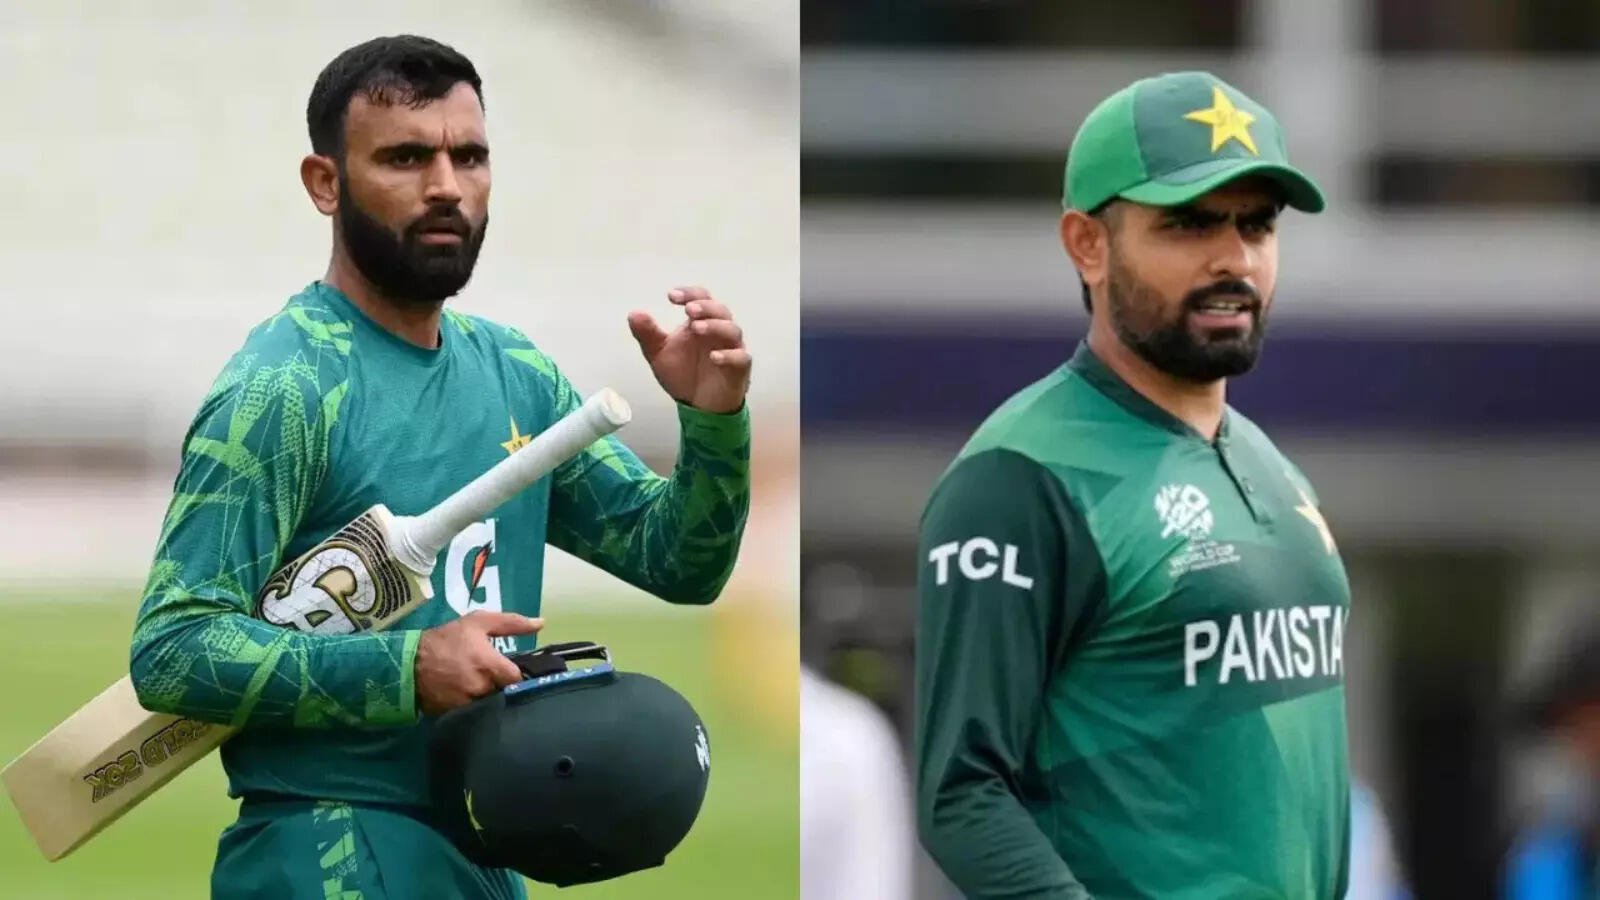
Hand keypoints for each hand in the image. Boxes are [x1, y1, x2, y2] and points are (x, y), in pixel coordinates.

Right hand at [415, 610, 543, 715]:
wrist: (408, 663)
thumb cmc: (446, 640)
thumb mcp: (477, 623)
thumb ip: (511, 623)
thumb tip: (541, 623)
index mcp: (490, 666)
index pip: (519, 678)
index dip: (520, 675)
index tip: (515, 670)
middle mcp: (482, 688)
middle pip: (507, 693)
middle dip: (505, 686)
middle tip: (497, 677)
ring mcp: (469, 705)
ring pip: (493, 704)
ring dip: (492, 697)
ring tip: (483, 686)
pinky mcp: (458, 715)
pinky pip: (477, 714)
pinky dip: (477, 706)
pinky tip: (472, 697)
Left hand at [627, 286, 751, 414]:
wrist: (697, 405)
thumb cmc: (682, 373)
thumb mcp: (658, 353)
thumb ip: (647, 334)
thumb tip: (633, 314)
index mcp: (700, 322)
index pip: (700, 298)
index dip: (689, 294)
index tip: (671, 296)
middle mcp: (718, 331)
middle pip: (720, 310)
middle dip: (705, 307)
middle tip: (688, 310)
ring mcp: (731, 348)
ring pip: (732, 330)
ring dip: (715, 326)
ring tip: (697, 328)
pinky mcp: (739, 369)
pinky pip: (740, 358)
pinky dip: (729, 355)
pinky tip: (714, 357)